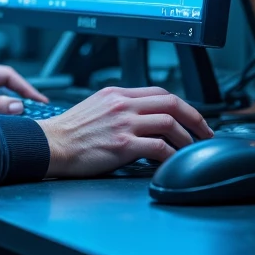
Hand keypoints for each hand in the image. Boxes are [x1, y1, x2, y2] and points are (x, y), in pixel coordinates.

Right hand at [39, 86, 212, 177]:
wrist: (50, 145)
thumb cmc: (69, 133)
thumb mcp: (96, 107)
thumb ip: (120, 108)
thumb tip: (144, 118)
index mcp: (117, 94)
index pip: (159, 93)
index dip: (182, 106)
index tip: (191, 119)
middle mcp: (122, 105)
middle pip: (171, 103)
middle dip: (195, 118)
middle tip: (205, 133)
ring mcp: (123, 124)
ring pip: (169, 123)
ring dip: (186, 138)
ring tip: (190, 149)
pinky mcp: (123, 145)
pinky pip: (159, 148)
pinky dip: (172, 155)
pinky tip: (173, 162)